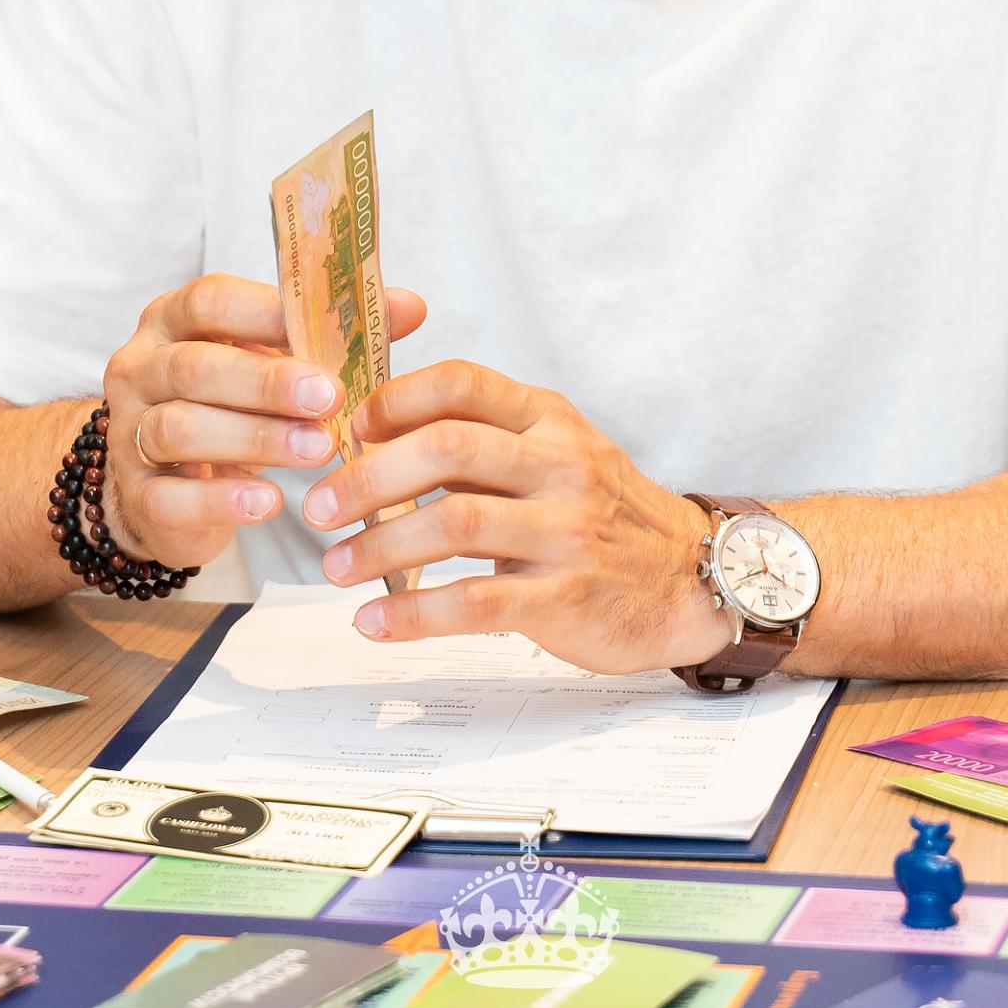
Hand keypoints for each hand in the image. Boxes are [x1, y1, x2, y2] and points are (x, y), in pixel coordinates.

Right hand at [100, 273, 427, 570]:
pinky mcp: (134, 495)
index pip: (210, 300)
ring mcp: (127, 433)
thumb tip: (411, 306)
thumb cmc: (230, 407)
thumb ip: (333, 334)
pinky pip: (170, 496)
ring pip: (181, 429)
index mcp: (173, 319)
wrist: (164, 487)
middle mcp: (141, 368)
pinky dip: (222, 500)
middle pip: (195, 367)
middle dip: (267, 383)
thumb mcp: (273, 362)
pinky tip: (269, 503)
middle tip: (330, 398)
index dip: (268, 314)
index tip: (329, 339)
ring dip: (256, 438)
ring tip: (318, 451)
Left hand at [301, 357, 736, 672]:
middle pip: (446, 450)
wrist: (690, 579)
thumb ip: (487, 437)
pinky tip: (372, 623)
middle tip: (317, 508)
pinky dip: (412, 615)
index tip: (346, 429)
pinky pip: (475, 602)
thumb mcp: (558, 450)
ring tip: (335, 567)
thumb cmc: (604, 512)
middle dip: (366, 478)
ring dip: (378, 547)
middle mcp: (560, 464)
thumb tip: (377, 434)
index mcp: (548, 419)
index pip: (461, 384)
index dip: (393, 401)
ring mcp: (565, 531)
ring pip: (453, 523)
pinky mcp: (564, 597)